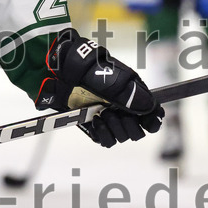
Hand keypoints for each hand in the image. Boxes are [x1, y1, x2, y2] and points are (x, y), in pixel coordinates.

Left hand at [35, 28, 163, 146]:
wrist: (54, 71)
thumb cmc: (83, 67)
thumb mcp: (110, 78)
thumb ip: (131, 95)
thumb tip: (151, 108)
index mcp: (132, 91)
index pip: (151, 113)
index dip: (152, 120)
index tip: (147, 123)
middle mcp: (122, 105)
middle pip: (138, 129)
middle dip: (130, 125)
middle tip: (114, 113)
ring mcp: (107, 115)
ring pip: (123, 136)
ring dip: (115, 129)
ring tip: (101, 116)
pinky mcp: (92, 124)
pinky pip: (106, 140)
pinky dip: (103, 135)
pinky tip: (95, 122)